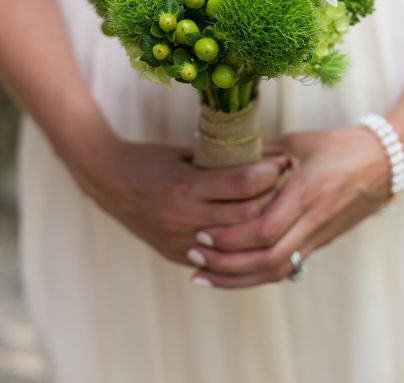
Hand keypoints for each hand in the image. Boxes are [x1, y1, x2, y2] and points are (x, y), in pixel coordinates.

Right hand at [66, 127, 288, 267]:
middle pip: (246, 216)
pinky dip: (238, 245)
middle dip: (272, 198)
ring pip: (236, 241)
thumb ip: (218, 163)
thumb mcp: (185, 154)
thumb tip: (262, 161)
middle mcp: (184, 217)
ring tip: (275, 208)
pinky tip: (253, 232)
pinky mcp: (176, 254)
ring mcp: (180, 240)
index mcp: (186, 187)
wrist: (107, 181)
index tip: (283, 162)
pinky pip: (218, 257)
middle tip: (288, 184)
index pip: (243, 184)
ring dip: (259, 224)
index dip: (269, 173)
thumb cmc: (149, 159)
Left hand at [187, 127, 391, 287]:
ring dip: (239, 277)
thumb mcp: (299, 143)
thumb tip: (224, 160)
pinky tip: (234, 274)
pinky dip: (258, 274)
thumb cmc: (340, 145)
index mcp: (308, 191)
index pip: (265, 228)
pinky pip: (289, 267)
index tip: (202, 232)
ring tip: (205, 275)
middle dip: (227, 262)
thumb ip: (263, 155)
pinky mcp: (323, 241)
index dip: (231, 237)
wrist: (387, 162)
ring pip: (278, 270)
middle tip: (195, 255)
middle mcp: (315, 219)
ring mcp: (321, 234)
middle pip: (268, 257)